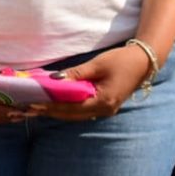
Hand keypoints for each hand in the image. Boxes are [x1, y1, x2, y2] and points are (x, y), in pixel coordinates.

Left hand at [36, 44, 152, 121]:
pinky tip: (55, 102)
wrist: (144, 62)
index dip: (51, 107)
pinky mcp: (105, 105)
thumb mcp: (97, 65)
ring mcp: (106, 110)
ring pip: (77, 114)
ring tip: (38, 106)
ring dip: (58, 111)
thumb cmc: (121, 61)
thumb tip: (54, 80)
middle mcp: (105, 110)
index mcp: (104, 102)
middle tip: (30, 107)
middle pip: (72, 115)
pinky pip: (83, 109)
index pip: (71, 108)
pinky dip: (68, 107)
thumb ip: (76, 74)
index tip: (33, 104)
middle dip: (51, 111)